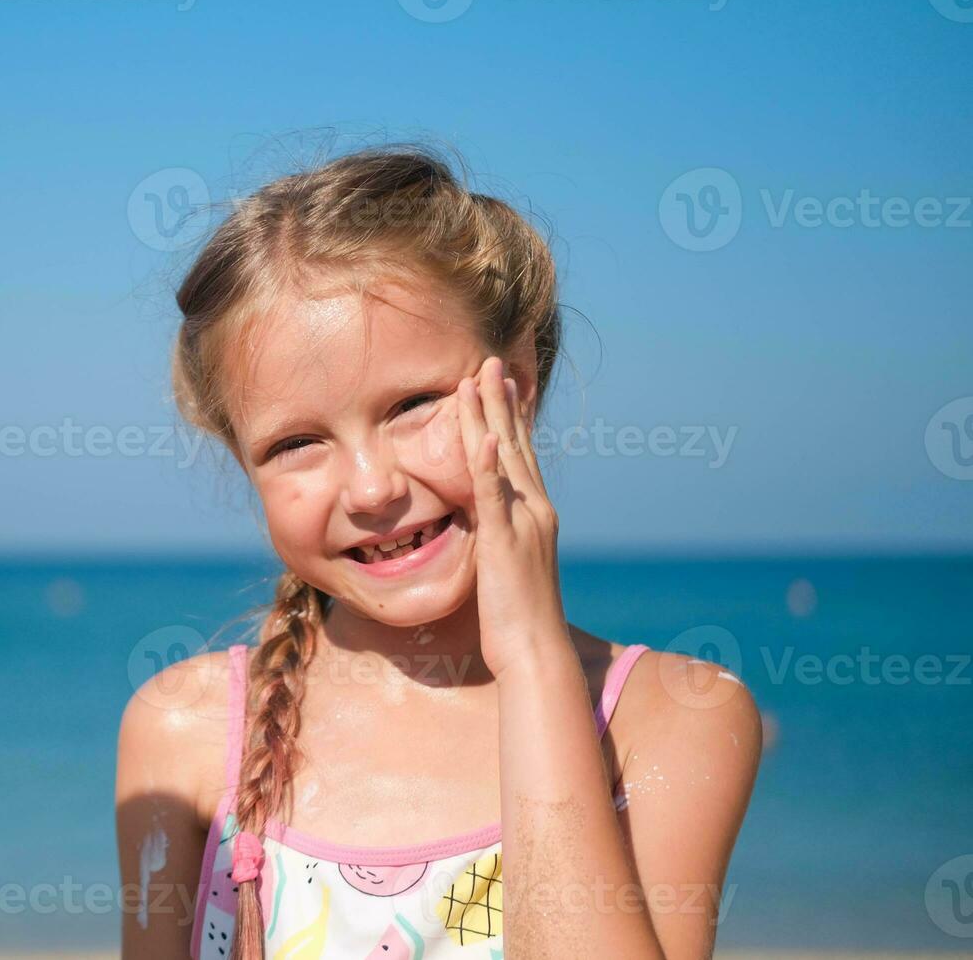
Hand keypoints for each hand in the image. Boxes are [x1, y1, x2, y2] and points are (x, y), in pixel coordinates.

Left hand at [456, 355, 568, 674]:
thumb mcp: (506, 564)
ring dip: (488, 414)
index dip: (511, 416)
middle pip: (515, 442)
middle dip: (500, 400)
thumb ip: (499, 534)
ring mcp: (522, 523)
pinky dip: (488, 463)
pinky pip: (494, 494)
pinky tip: (484, 434)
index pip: (521, 453)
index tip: (502, 384)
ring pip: (502, 456)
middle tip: (489, 362)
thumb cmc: (517, 617)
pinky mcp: (504, 540)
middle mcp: (536, 510)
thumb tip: (485, 518)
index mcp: (536, 514)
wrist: (534, 650)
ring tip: (477, 377)